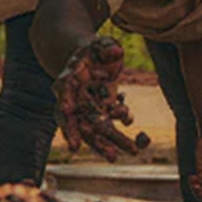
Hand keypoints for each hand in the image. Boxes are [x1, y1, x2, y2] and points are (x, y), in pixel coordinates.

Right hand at [52, 36, 149, 161]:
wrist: (94, 59)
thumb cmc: (96, 50)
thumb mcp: (102, 44)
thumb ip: (107, 47)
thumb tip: (116, 52)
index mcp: (69, 78)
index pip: (63, 90)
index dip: (64, 99)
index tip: (65, 109)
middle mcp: (74, 98)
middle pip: (72, 118)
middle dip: (75, 132)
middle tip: (74, 148)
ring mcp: (87, 110)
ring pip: (91, 130)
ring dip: (104, 143)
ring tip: (118, 156)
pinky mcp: (101, 115)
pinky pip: (108, 129)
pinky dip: (120, 136)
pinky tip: (137, 142)